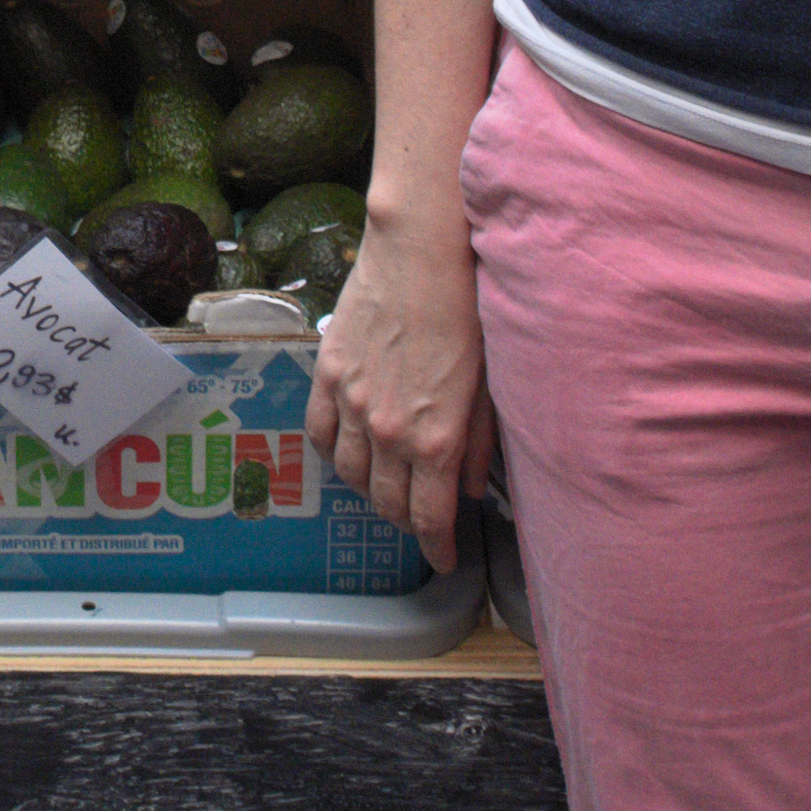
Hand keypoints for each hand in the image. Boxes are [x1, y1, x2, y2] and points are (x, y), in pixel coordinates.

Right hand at [305, 208, 490, 572]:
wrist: (421, 252)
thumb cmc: (468, 309)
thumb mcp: (489, 385)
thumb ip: (479, 444)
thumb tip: (471, 487)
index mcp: (436, 440)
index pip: (429, 518)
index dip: (437, 547)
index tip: (445, 558)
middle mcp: (390, 432)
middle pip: (388, 504)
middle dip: (406, 523)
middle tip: (421, 523)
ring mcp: (353, 404)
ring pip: (352, 475)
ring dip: (370, 491)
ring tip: (388, 487)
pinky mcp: (329, 373)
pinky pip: (320, 433)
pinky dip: (334, 453)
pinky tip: (350, 452)